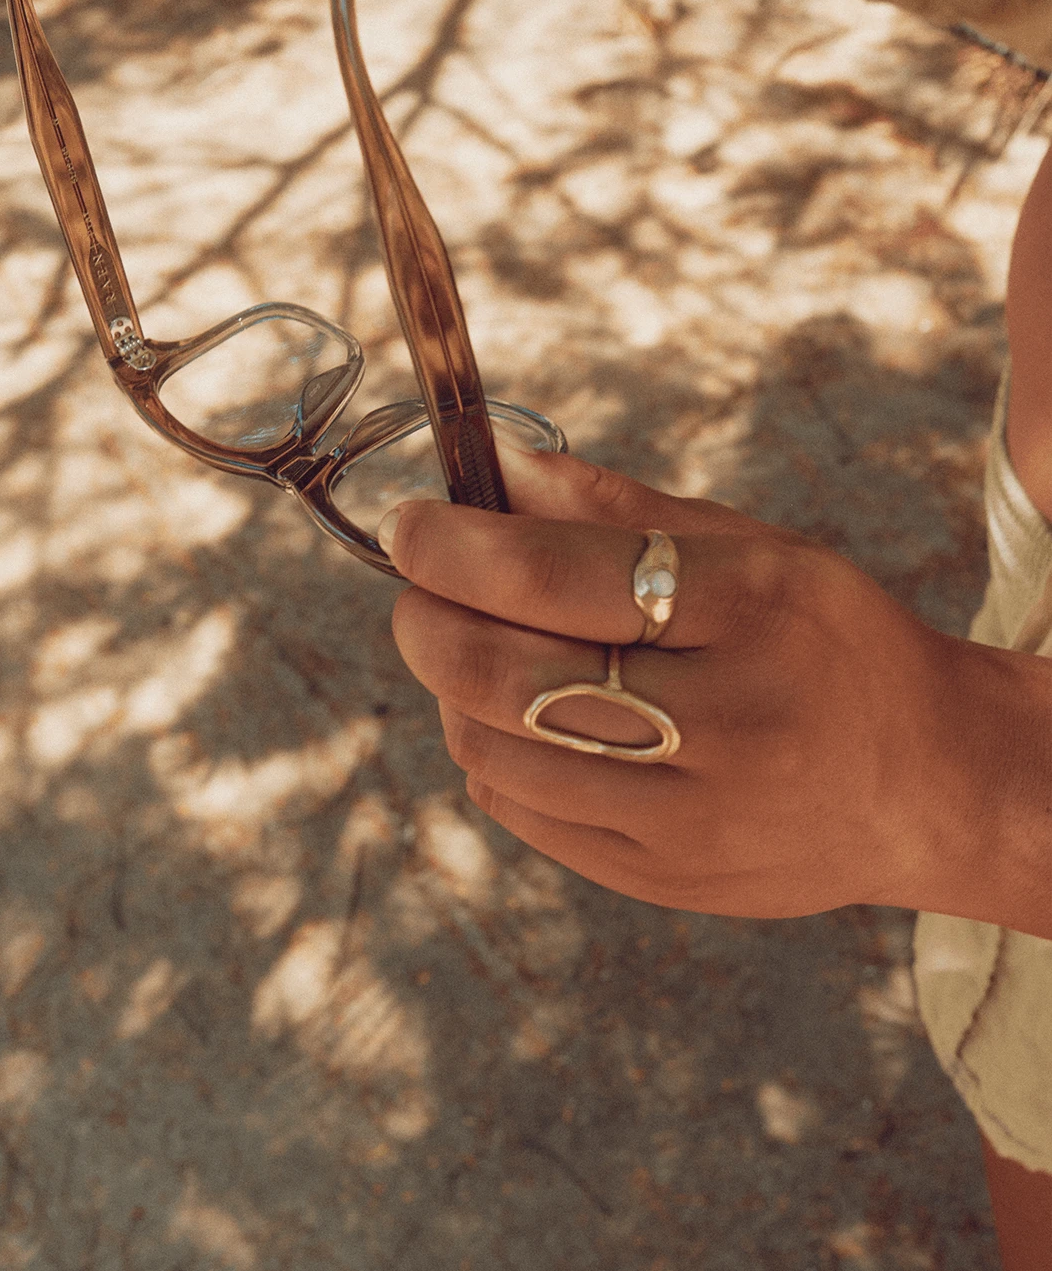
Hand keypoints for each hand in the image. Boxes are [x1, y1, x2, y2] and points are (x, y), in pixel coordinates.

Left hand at [383, 448, 1014, 922]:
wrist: (931, 784)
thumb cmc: (828, 642)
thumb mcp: (752, 547)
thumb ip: (613, 507)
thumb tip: (493, 463)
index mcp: (748, 613)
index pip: (553, 579)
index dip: (455, 548)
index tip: (410, 526)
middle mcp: (719, 724)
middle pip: (501, 677)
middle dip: (426, 622)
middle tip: (418, 590)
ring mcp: (688, 819)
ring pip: (492, 751)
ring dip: (451, 689)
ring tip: (475, 648)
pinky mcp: (662, 879)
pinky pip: (519, 814)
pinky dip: (490, 753)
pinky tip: (523, 718)